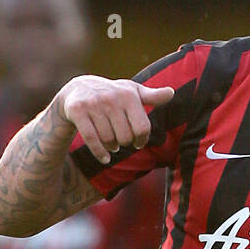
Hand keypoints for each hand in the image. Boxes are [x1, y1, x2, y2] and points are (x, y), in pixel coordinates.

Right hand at [59, 76, 174, 164]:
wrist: (78, 89)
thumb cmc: (112, 94)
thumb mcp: (131, 93)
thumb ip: (152, 96)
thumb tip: (171, 94)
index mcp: (128, 94)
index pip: (142, 128)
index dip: (142, 140)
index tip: (138, 142)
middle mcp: (111, 98)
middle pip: (125, 137)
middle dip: (125, 143)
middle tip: (121, 140)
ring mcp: (93, 104)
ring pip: (109, 140)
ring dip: (112, 147)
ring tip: (112, 143)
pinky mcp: (77, 111)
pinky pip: (92, 139)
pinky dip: (100, 153)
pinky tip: (105, 159)